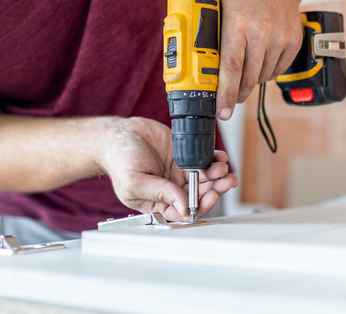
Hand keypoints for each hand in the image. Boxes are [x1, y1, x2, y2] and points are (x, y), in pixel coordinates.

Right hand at [100, 117, 238, 220]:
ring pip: (205, 178)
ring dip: (217, 175)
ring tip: (223, 167)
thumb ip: (160, 192)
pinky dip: (214, 159)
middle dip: (215, 189)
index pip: (185, 211)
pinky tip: (220, 157)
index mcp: (159, 202)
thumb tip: (184, 205)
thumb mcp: (135, 181)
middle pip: (200, 195)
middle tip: (226, 181)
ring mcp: (179, 172)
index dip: (201, 205)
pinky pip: (203, 160)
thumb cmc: (119, 160)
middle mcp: (172, 190)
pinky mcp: (184, 156)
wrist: (119, 134)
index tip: (211, 196)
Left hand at [216, 0, 303, 119]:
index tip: (222, 111)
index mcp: (237, 23)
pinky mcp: (293, 42)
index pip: (230, 67)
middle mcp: (260, 30)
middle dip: (237, 94)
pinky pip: (277, 71)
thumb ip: (210, 36)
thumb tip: (196, 67)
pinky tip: (262, 56)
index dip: (225, 93)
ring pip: (262, 76)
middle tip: (229, 100)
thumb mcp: (220, 9)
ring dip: (252, 79)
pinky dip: (267, 71)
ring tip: (247, 63)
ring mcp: (280, 36)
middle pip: (248, 77)